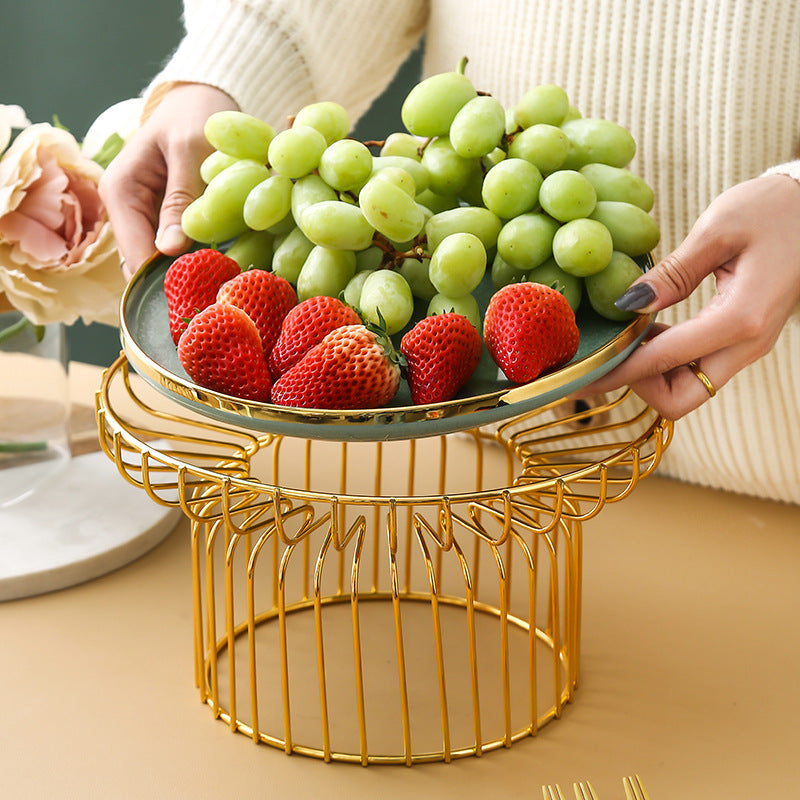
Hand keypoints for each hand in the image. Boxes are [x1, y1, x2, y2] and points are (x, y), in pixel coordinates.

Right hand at [99, 83, 238, 279]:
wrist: (199, 100)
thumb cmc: (193, 116)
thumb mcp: (190, 150)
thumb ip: (181, 199)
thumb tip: (168, 250)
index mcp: (121, 192)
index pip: (134, 254)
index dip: (164, 279)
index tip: (200, 294)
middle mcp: (127, 211)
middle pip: (145, 266)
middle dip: (177, 282)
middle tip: (218, 295)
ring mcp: (146, 219)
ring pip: (161, 264)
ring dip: (189, 275)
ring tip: (224, 284)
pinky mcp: (166, 222)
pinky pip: (177, 252)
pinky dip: (197, 261)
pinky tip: (223, 267)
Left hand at [582, 174, 799, 418]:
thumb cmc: (774, 209)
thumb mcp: (717, 230)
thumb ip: (671, 275)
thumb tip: (627, 305)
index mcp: (740, 319)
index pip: (663, 362)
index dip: (616, 371)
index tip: (580, 375)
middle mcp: (746, 345)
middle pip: (681, 399)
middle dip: (639, 384)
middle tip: (612, 350)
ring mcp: (748, 347)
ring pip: (690, 389)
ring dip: (652, 373)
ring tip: (628, 334)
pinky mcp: (744, 340)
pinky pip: (698, 368)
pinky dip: (668, 360)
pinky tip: (650, 329)